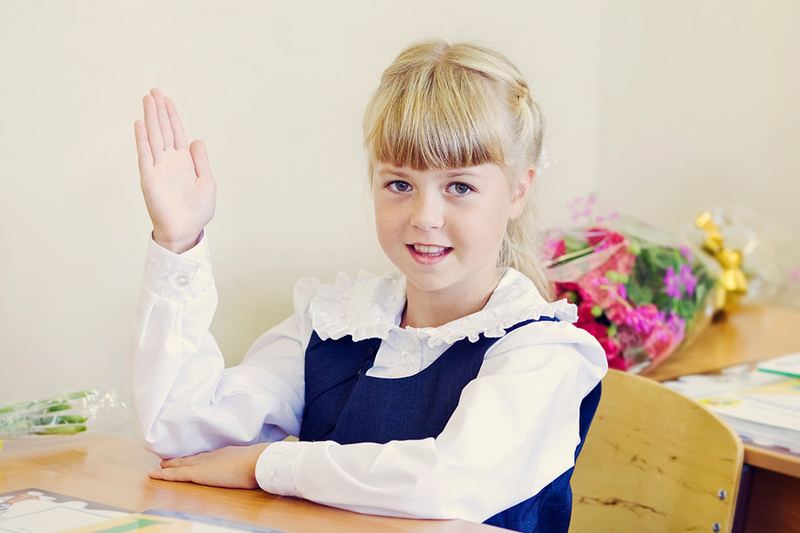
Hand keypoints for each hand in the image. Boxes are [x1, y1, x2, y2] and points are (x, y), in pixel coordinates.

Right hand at [134, 88, 216, 253]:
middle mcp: (170, 162)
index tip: (167, 100)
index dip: (172, 116)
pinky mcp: (149, 177)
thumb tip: (196, 140)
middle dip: (159, 111)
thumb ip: (201, 161)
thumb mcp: (207, 182)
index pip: (176, 133)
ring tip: (147, 99)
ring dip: (150, 118)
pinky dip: (142, 139)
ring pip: (154, 137)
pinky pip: (145, 155)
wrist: (186, 230)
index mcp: (184, 162)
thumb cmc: (198, 211)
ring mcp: (158, 168)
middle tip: (154, 91)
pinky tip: (140, 124)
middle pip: (163, 130)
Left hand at [148, 443, 269, 488]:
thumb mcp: (250, 461)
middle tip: (167, 460)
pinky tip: (153, 474)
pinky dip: (163, 474)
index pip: (205, 456)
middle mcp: (210, 456)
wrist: (254, 462)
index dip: (195, 457)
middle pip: (190, 458)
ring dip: (169, 466)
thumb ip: (246, 464)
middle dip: (178, 459)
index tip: (190, 458)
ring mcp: (202, 463)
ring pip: (180, 465)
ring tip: (158, 467)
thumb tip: (252, 466)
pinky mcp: (195, 473)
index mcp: (223, 453)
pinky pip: (174, 474)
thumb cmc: (257, 463)